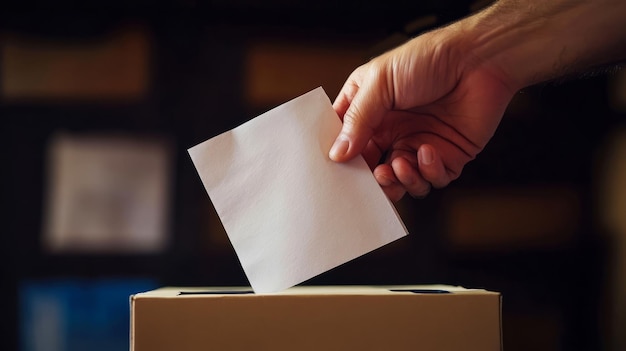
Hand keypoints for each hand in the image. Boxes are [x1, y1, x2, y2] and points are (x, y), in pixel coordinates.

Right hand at [329, 29, 514, 200]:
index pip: (347, 142)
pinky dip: (428, 172)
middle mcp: (394, 130)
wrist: (480, 59)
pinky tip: (428, 151)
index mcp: (372, 110)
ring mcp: (419, 144)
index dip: (342, 158)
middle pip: (373, 169)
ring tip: (399, 165)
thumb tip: (337, 153)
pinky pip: (431, 180)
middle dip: (372, 179)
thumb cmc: (428, 58)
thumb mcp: (380, 81)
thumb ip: (357, 119)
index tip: (338, 169)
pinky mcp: (446, 156)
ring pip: (401, 182)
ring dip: (399, 180)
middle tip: (374, 177)